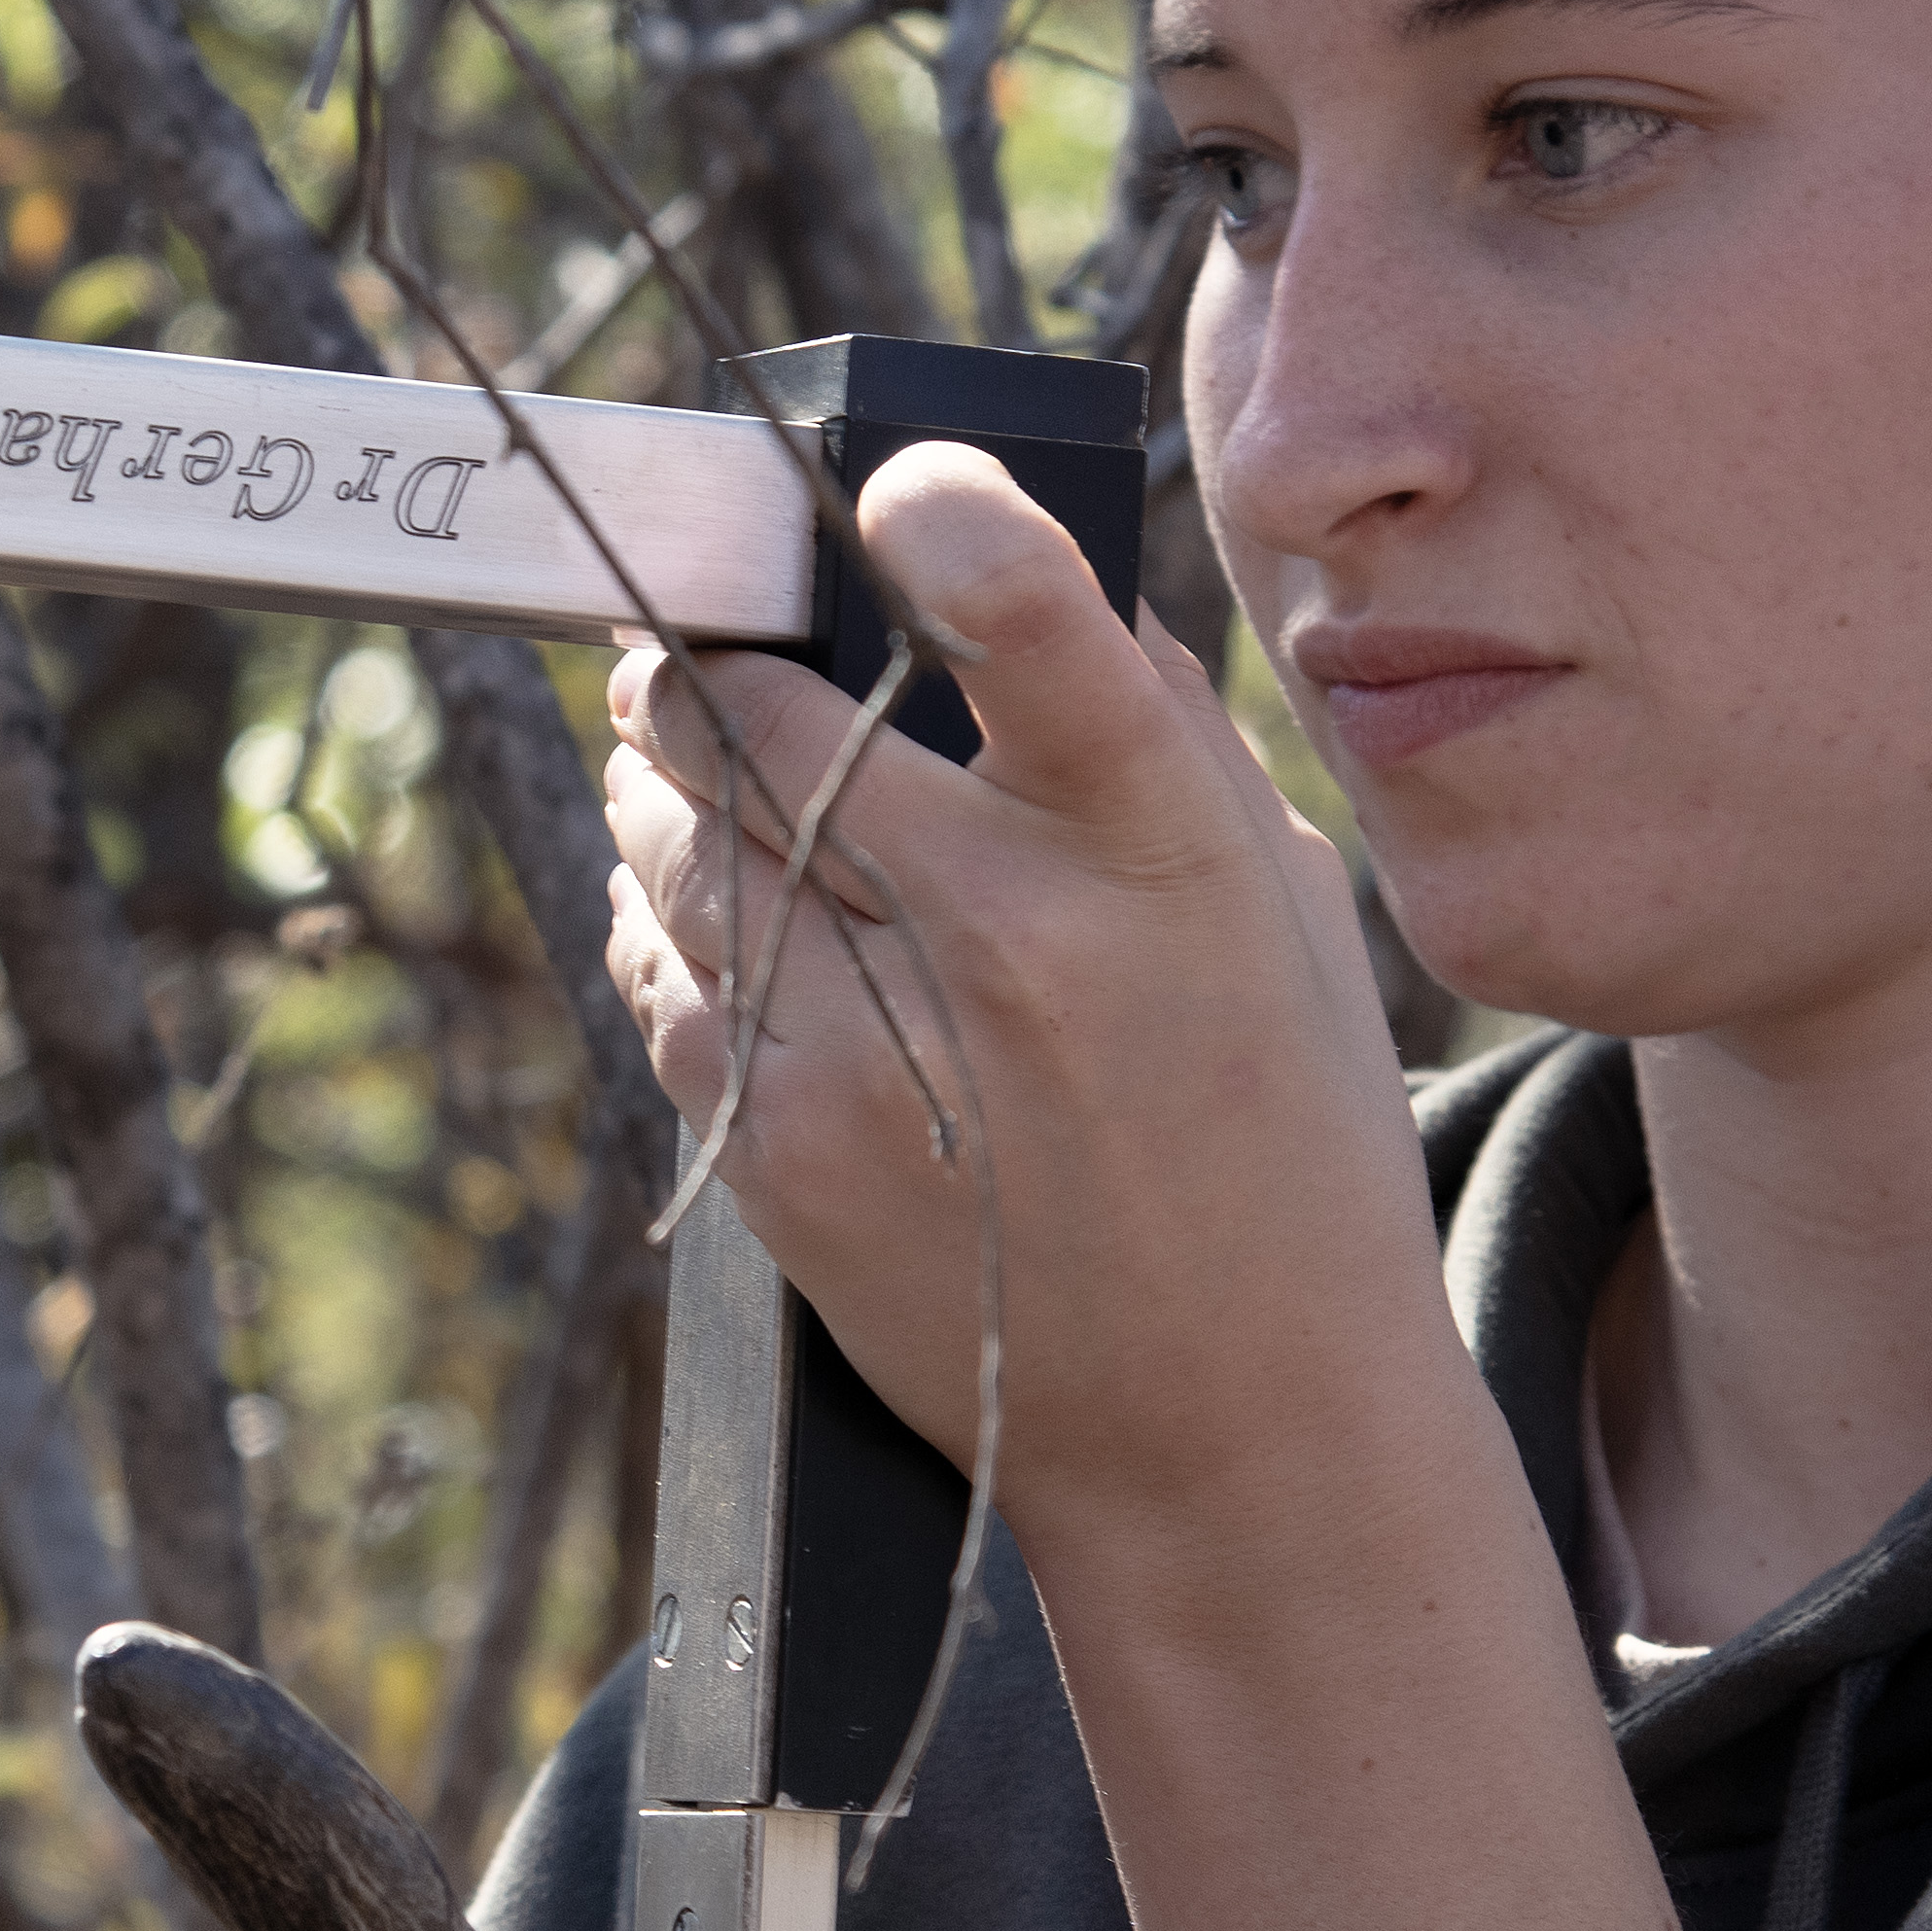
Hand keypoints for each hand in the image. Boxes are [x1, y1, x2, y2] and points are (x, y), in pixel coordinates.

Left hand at [599, 445, 1441, 1561]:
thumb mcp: (1271, 902)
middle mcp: (1003, 940)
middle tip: (704, 633)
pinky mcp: (779, 1154)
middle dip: (705, 655)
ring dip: (665, 778)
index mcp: (1157, 853)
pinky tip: (724, 913)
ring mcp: (868, 1057)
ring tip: (699, 763)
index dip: (933, 523)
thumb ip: (1141, 726)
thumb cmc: (1273, 1134)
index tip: (882, 497)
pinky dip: (668, 916)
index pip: (1029, 620)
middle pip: (753, 717)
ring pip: (672, 836)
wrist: (1237, 1433)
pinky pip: (658, 970)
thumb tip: (987, 558)